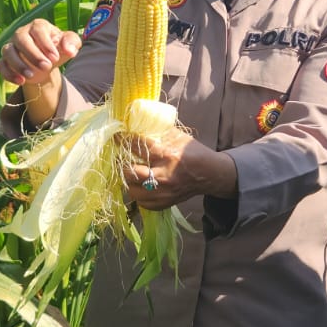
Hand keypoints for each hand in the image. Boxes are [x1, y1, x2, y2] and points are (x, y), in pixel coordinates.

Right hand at [0, 20, 80, 86]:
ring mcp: (11, 46)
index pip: (38, 30)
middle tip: (46, 67)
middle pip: (20, 38)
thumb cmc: (58, 49)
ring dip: (18, 64)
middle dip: (32, 54)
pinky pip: (1, 66)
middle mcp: (21, 33)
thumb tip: (69, 50)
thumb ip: (72, 43)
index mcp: (38, 26)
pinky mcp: (5, 61)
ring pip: (8, 51)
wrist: (47, 62)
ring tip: (31, 76)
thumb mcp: (70, 44)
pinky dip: (9, 74)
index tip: (55, 58)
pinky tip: (21, 82)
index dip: (45, 44)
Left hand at [120, 129, 235, 211]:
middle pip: (132, 173)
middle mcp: (165, 176)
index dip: (124, 140)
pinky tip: (140, 185)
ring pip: (134, 191)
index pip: (140, 147)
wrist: (210, 175)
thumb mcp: (179, 137)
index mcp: (168, 155)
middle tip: (119, 159)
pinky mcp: (164, 203)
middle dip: (122, 165)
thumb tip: (138, 122)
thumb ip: (159, 131)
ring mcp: (164, 192)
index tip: (116, 136)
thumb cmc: (193, 153)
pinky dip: (138, 193)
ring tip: (130, 173)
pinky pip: (142, 202)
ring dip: (129, 181)